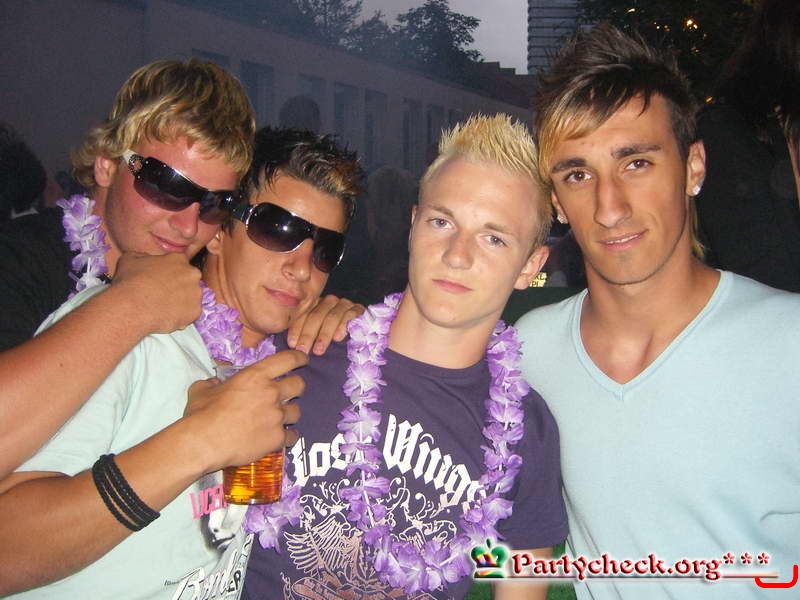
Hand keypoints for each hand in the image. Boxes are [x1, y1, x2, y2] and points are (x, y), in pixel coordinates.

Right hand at [111, 252, 202, 333]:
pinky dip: (181, 316)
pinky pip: (190, 314)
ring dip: (180, 302)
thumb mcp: (130, 259)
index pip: (179, 264)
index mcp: (178, 259)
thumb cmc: (129, 282)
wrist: (132, 307)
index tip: (161, 280)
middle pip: (188, 280)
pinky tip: (166, 317)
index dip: (169, 273)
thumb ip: (143, 256)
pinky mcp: (196, 311)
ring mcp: (196, 293)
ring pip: (191, 298)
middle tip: (162, 295)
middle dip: (178, 287)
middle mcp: (192, 274)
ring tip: (163, 307)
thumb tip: (146, 259)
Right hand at [184, 350, 306, 469]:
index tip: (302, 359)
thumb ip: (213, 383)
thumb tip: (214, 383)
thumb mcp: (202, 389)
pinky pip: (292, 436)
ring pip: (297, 411)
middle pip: (299, 385)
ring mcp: (277, 416)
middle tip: (288, 392)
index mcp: (256, 376)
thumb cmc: (201, 413)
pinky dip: (288, 437)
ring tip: (280, 418)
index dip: (298, 357)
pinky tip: (280, 438)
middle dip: (296, 387)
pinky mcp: (277, 438)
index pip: (287, 359)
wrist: (204, 442)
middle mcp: (272, 393)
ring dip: (290, 413)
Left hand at [287, 294, 364, 354]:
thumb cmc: (332, 335)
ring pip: (331, 317)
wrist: (360, 330)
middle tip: (303, 350)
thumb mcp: (316, 333)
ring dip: (324, 335)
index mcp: (315, 303)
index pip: (303, 314)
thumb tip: (291, 344)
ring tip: (318, 350)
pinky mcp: (358, 309)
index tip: (292, 344)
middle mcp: (328, 301)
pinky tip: (338, 338)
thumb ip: (304, 333)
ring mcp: (343, 304)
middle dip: (308, 335)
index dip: (297, 329)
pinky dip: (343, 326)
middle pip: (315, 316)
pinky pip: (349, 316)